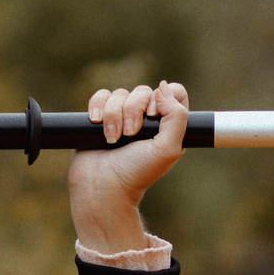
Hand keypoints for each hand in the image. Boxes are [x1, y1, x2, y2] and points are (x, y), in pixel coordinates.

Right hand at [68, 82, 188, 254]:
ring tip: (112, 139)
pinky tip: (96, 123)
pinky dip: (97, 107)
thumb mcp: (168, 149)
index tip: (152, 116)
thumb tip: (163, 87)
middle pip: (143, 91)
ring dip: (113, 115)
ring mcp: (122, 118)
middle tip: (129, 135)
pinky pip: (101, 97)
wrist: (101, 187)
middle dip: (133, 110)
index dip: (164, 97)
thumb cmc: (136, 173)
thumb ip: (177, 117)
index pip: (174, 93)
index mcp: (167, 126)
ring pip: (119, 94)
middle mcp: (146, 120)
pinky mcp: (100, 118)